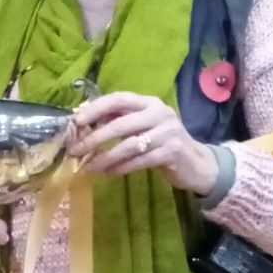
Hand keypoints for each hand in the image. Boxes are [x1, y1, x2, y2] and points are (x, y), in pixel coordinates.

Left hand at [73, 91, 218, 194]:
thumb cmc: (162, 142)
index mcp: (149, 102)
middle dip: (95, 138)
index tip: (76, 121)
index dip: (96, 108)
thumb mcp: (142, 126)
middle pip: (121, 124)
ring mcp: (168, 133)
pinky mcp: (172, 153)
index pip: (119, 98)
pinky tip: (108, 173)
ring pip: (128, 145)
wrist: (196, 163)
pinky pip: (139, 161)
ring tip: (87, 167)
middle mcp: (159, 113)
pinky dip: (121, 168)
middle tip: (75, 150)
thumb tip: (84, 120)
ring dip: (105, 158)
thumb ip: (118, 120)